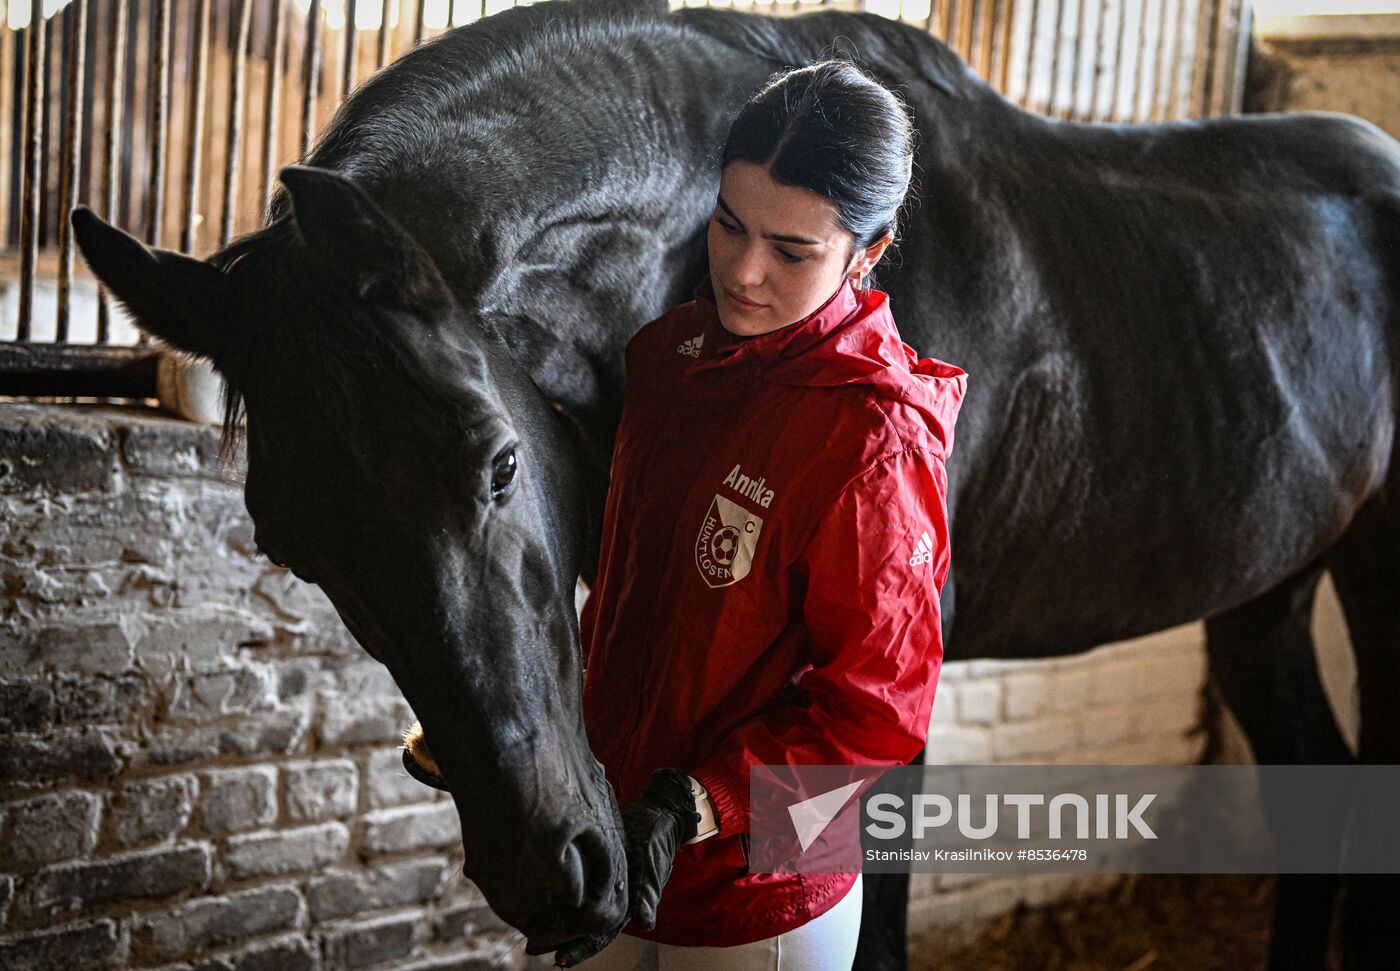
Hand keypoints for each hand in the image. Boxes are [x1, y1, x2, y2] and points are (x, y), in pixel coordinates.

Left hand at [549, 768, 698, 965]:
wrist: (657, 811)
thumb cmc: (657, 837)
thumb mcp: (653, 862)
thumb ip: (648, 893)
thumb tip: (646, 924)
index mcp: (628, 904)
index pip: (602, 934)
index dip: (581, 948)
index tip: (559, 960)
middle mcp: (612, 897)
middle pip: (584, 926)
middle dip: (560, 939)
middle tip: (532, 948)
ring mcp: (602, 882)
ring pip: (575, 907)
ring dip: (556, 918)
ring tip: (529, 927)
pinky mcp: (594, 866)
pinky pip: (575, 884)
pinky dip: (558, 892)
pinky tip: (539, 893)